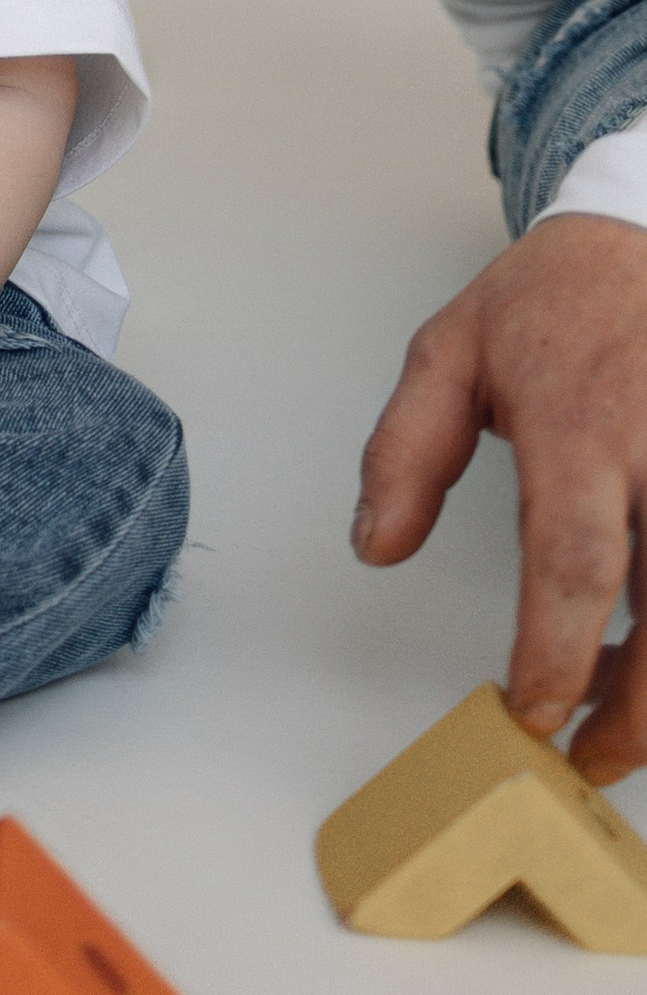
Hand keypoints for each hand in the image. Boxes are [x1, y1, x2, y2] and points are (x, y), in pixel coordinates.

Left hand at [355, 215, 646, 782]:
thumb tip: (374, 545)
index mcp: (581, 425)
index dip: (559, 652)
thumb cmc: (553, 301)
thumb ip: (404, 453)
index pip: (575, 562)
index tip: (533, 710)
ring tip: (625, 722)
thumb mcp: (449, 352)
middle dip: (638, 707)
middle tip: (592, 758)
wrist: (642, 236)